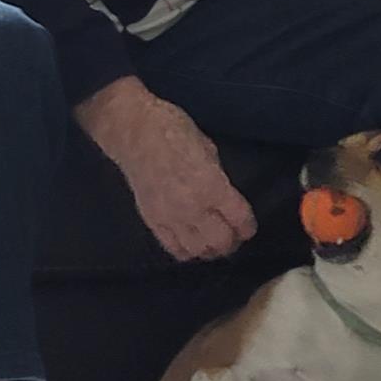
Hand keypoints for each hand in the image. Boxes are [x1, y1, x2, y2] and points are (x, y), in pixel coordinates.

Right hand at [77, 78, 256, 261]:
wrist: (133, 132)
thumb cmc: (173, 129)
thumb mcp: (208, 149)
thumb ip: (218, 178)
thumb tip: (223, 196)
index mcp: (212, 185)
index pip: (240, 220)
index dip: (247, 226)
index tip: (247, 226)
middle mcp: (193, 207)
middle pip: (221, 242)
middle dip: (231, 241)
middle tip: (232, 235)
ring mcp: (170, 217)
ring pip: (198, 251)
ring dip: (209, 248)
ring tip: (211, 240)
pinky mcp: (152, 221)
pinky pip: (173, 248)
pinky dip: (186, 250)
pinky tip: (190, 240)